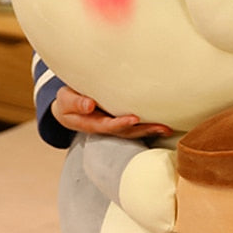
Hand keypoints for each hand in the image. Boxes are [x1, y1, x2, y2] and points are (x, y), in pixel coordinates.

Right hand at [51, 85, 171, 138]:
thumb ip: (75, 102)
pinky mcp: (121, 120)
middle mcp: (105, 126)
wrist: (69, 105)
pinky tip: (165, 125)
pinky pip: (137, 125)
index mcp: (91, 123)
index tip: (134, 119)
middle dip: (143, 130)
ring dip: (151, 131)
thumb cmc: (68, 100)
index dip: (120, 123)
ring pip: (134, 131)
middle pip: (126, 132)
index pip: (107, 125)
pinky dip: (150, 126)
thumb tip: (89, 105)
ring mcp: (114, 124)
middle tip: (160, 127)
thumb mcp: (65, 100)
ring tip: (167, 128)